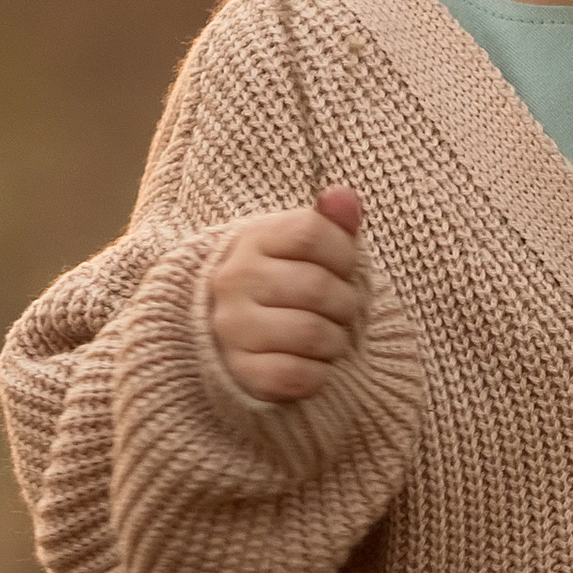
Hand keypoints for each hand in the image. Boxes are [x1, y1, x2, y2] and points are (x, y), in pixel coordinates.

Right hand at [205, 186, 366, 401]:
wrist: (226, 324)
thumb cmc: (281, 277)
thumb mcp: (301, 243)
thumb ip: (330, 221)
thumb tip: (344, 197)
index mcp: (253, 239)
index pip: (311, 233)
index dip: (344, 252)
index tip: (344, 268)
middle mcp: (236, 279)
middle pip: (317, 286)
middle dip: (346, 302)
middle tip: (343, 310)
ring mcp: (233, 326)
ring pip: (311, 334)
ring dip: (336, 340)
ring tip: (330, 337)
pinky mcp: (239, 371)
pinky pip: (296, 376)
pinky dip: (318, 373)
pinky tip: (313, 363)